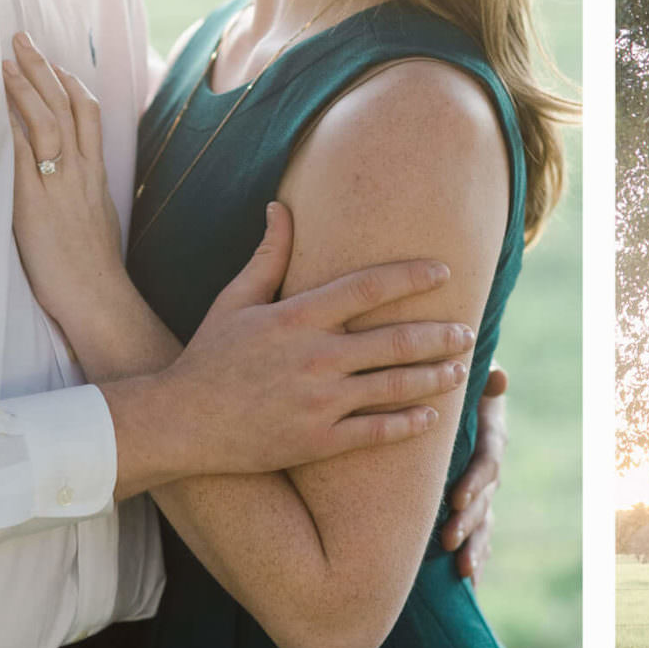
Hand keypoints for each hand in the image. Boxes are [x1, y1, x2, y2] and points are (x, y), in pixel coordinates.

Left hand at [3, 32, 124, 331]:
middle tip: (23, 39)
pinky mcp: (35, 203)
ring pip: (48, 122)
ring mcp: (59, 186)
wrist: (98, 298)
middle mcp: (80, 173)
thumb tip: (63, 185)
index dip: (70, 84)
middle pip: (67, 107)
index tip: (53, 61)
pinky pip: (24, 155)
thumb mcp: (94, 222)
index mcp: (94, 176)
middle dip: (44, 70)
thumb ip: (79, 196)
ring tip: (6, 61)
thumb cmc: (92, 270)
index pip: (87, 116)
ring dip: (25, 88)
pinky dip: (12, 126)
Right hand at [137, 202, 474, 484]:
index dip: (412, 277)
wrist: (180, 422)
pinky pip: (376, 433)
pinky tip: (431, 416)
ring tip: (461, 370)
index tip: (444, 272)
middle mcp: (316, 356)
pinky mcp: (318, 441)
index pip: (369, 287)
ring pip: (395, 387)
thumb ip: (268, 254)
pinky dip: (409, 424)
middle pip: (396, 340)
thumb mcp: (235, 299)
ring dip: (435, 377)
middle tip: (468, 330)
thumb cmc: (209, 356)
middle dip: (440, 335)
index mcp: (298, 316)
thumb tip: (280, 206)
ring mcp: (319, 402)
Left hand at [442, 364, 507, 576]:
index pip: (487, 461)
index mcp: (490, 433)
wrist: (447, 390)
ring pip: (485, 521)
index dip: (475, 480)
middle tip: (448, 540)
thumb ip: (480, 379)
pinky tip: (470, 584)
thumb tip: (500, 377)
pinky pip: (479, 534)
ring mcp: (483, 487)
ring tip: (462, 571)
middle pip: (486, 497)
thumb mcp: (465, 374)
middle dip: (469, 522)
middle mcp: (490, 464)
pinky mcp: (471, 504)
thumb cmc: (450, 378)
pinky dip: (476, 557)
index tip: (456, 499)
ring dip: (475, 546)